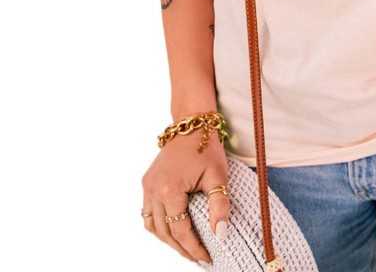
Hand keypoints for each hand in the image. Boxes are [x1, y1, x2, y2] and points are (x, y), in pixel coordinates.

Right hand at [141, 129, 230, 262]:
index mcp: (169, 190)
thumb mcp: (219, 176)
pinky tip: (173, 229)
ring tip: (186, 248)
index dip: (193, 248)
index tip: (207, 258)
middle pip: (164, 232)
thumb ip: (220, 206)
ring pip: (152, 225)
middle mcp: (153, 190)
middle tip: (198, 258)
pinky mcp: (147, 182)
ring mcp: (147, 186)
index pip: (180, 230)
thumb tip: (221, 234)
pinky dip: (159, 225)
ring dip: (168, 239)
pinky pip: (148, 212)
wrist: (192, 124)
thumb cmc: (207, 148)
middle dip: (181, 248)